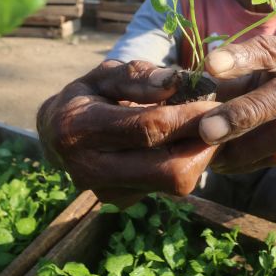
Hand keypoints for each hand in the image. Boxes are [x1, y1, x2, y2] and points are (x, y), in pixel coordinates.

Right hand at [37, 60, 219, 205]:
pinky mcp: (119, 202)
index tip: (216, 103)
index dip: (189, 118)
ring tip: (199, 127)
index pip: (149, 129)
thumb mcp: (106, 74)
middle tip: (218, 120)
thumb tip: (175, 83)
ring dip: (196, 155)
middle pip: (168, 171)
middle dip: (202, 145)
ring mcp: (104, 192)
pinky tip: (178, 143)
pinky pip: (165, 187)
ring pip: (172, 184)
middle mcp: (88, 168)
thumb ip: (138, 76)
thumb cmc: (89, 95)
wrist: (56, 134)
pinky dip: (181, 164)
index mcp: (79, 128)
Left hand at [199, 34, 275, 173]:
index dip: (242, 57)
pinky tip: (222, 163)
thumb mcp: (255, 68)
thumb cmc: (272, 79)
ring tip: (211, 153)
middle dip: (243, 113)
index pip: (272, 49)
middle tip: (206, 129)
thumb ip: (226, 74)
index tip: (209, 66)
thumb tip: (183, 88)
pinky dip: (247, 162)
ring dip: (244, 146)